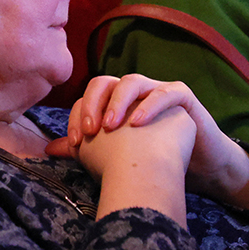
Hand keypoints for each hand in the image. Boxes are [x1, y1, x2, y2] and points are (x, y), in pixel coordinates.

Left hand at [46, 84, 192, 222]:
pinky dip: (150, 104)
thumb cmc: (155, 160)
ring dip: (118, 102)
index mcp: (115, 102)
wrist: (198, 168)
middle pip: (105, 82)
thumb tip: (50, 149)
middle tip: (90, 130)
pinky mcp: (182, 96)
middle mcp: (133, 92)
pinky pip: (165, 92)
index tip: (75, 143)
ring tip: (110, 126)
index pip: (88, 98)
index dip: (78, 116)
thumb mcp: (116, 156)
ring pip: (132, 81)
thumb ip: (86, 149)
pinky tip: (139, 122)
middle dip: (93, 103)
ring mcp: (157, 89)